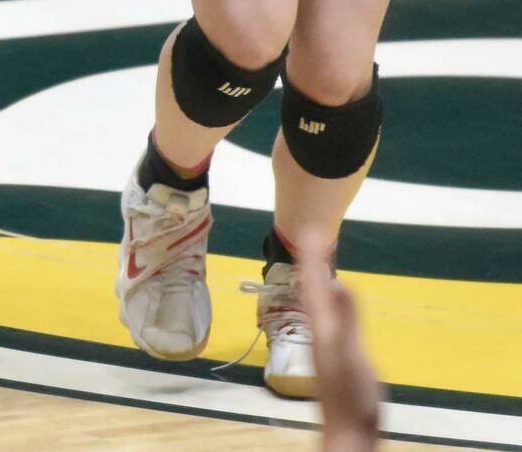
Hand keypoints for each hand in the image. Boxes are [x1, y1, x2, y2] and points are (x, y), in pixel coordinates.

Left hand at [297, 231, 380, 451]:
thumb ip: (347, 321)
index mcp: (322, 328)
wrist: (348, 437)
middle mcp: (319, 333)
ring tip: (318, 262)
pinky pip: (329, 318)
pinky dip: (329, 302)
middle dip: (312, 262)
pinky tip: (332, 306)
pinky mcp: (335, 359)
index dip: (312, 257)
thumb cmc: (352, 399)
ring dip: (318, 279)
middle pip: (313, 289)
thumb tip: (338, 282)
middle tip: (311, 236)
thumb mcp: (352, 356)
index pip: (314, 284)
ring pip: (319, 303)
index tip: (309, 229)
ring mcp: (325, 346)